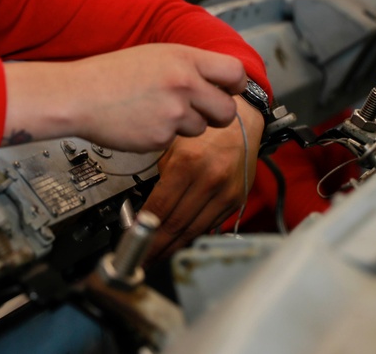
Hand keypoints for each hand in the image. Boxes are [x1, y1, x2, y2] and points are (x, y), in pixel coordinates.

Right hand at [3, 44, 246, 151]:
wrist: (78, 96)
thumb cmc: (110, 75)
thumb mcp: (155, 55)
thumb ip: (188, 66)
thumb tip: (216, 80)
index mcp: (184, 58)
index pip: (234, 72)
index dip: (236, 85)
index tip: (231, 91)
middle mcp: (184, 84)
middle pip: (227, 110)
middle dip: (217, 114)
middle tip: (201, 111)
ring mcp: (174, 113)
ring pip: (201, 129)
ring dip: (185, 125)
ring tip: (156, 112)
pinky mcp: (161, 138)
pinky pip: (175, 141)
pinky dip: (162, 135)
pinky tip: (141, 122)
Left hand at [142, 96, 263, 263]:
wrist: (242, 117)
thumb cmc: (206, 125)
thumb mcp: (174, 142)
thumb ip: (162, 173)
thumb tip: (148, 204)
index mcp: (188, 164)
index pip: (160, 209)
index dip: (144, 229)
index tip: (133, 239)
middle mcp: (210, 180)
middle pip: (177, 225)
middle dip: (156, 245)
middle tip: (142, 257)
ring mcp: (226, 192)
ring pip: (194, 230)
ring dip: (174, 246)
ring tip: (158, 255)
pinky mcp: (237, 199)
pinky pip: (211, 225)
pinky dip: (194, 234)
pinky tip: (181, 241)